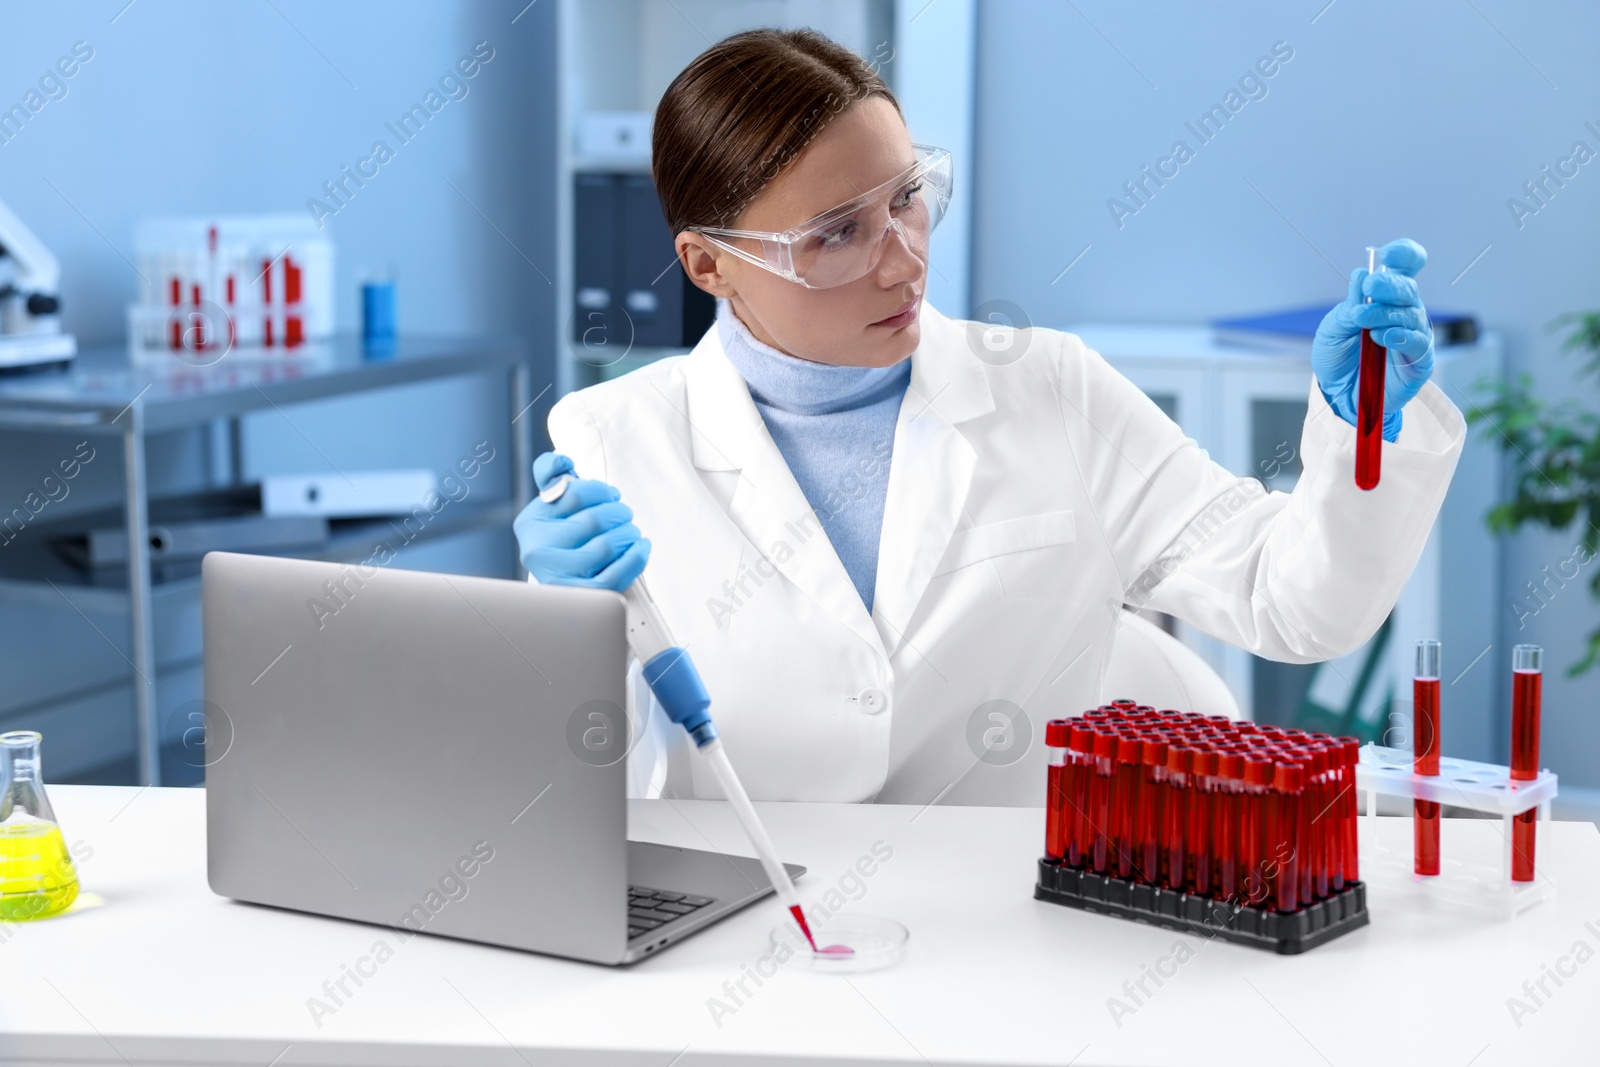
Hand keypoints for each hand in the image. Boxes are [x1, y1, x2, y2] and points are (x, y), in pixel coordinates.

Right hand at [513, 452, 649, 589]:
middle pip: (594, 519)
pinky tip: (640, 547)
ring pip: (606, 546)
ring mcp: (556, 576)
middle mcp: (536, 549)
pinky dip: (635, 558)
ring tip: (631, 532)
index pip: (577, 493)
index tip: (611, 496)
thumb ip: (552, 473)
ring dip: (629, 534)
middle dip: (619, 513)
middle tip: (625, 515)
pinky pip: (614, 576)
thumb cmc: (567, 537)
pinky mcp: (579, 596)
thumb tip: (561, 461)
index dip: (602, 491)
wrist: (566, 583)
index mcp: (530, 521)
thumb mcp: (554, 503)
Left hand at [1310, 238, 1435, 441]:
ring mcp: (1413, 334)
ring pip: (1411, 314)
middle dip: (1390, 285)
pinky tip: (1383, 337)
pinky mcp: (1419, 361)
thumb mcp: (1332, 329)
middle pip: (1408, 288)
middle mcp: (1403, 311)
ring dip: (1387, 314)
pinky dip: (1401, 337)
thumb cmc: (1337, 357)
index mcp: (1385, 296)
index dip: (1404, 254)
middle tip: (1371, 288)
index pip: (1405, 266)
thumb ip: (1348, 306)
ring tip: (1364, 322)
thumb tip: (1361, 276)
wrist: (1337, 395)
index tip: (1389, 253)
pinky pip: (1418, 343)